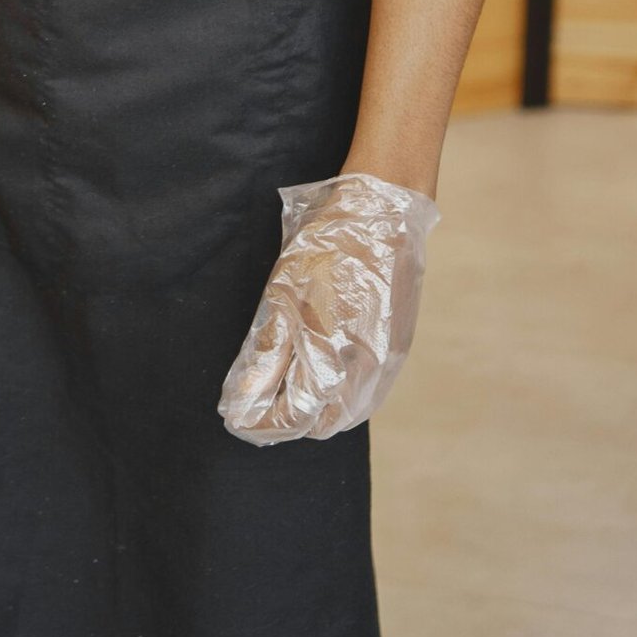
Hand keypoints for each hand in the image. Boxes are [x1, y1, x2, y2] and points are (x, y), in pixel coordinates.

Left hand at [218, 172, 437, 444]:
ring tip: (283, 396)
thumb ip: (269, 352)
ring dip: (314, 413)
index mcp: (333, 355)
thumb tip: (245, 397)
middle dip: (286, 422)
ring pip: (346, 413)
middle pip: (320, 422)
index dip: (262, 422)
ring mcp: (387, 363)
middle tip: (255, 409)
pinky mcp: (398, 352)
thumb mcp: (285, 293)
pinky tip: (322, 382)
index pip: (292, 415)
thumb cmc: (329, 247)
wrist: (384, 214)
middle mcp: (365, 371)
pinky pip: (367, 395)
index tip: (237, 419)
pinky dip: (341, 400)